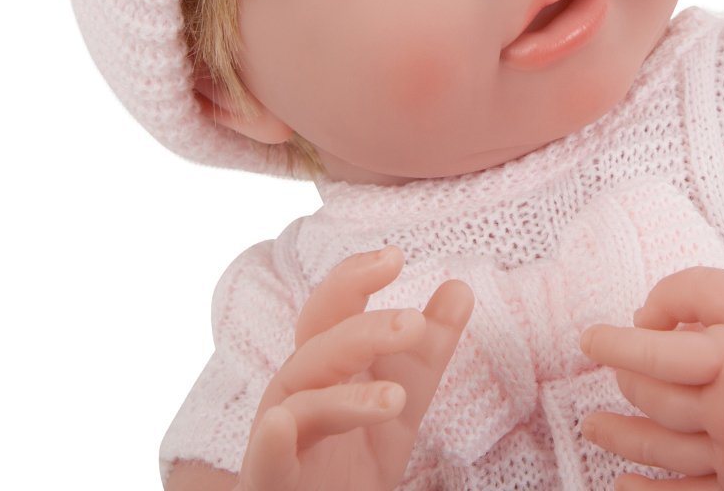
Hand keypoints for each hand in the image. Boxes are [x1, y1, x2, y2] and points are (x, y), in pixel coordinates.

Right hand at [237, 245, 473, 490]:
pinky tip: (280, 425)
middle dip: (363, 332)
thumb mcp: (400, 404)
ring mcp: (280, 440)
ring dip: (347, 397)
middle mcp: (296, 394)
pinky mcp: (270, 486)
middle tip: (413, 324)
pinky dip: (269, 444)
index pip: (334, 311)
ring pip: (302, 403)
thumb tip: (460, 287)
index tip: (394, 256)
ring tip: (396, 398)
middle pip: (318, 348)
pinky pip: (264, 464)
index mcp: (324, 367)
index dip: (355, 279)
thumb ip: (427, 352)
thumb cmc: (352, 461)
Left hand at [579, 267, 723, 490]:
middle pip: (657, 400)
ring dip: (620, 438)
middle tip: (611, 369)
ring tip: (591, 425)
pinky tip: (621, 488)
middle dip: (626, 381)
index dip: (615, 344)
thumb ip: (686, 292)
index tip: (588, 339)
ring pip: (664, 450)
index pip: (656, 353)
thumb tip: (641, 320)